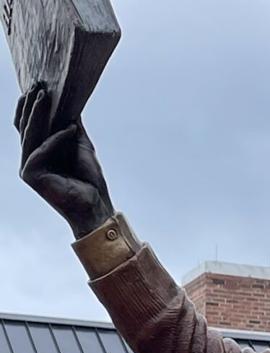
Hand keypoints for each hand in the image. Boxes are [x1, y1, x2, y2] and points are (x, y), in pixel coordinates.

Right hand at [15, 84, 114, 237]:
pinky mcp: (31, 175)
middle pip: (25, 126)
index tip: (38, 84)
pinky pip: (42, 150)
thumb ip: (71, 124)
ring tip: (44, 95)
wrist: (95, 203)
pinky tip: (70, 129)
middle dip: (31, 104)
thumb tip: (70, 100)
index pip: (28, 123)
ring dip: (37, 114)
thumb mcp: (80, 143)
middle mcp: (29, 157)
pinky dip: (56, 139)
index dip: (30, 105)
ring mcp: (28, 166)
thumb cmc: (88, 177)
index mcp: (38, 149)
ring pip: (29, 135)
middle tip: (37, 84)